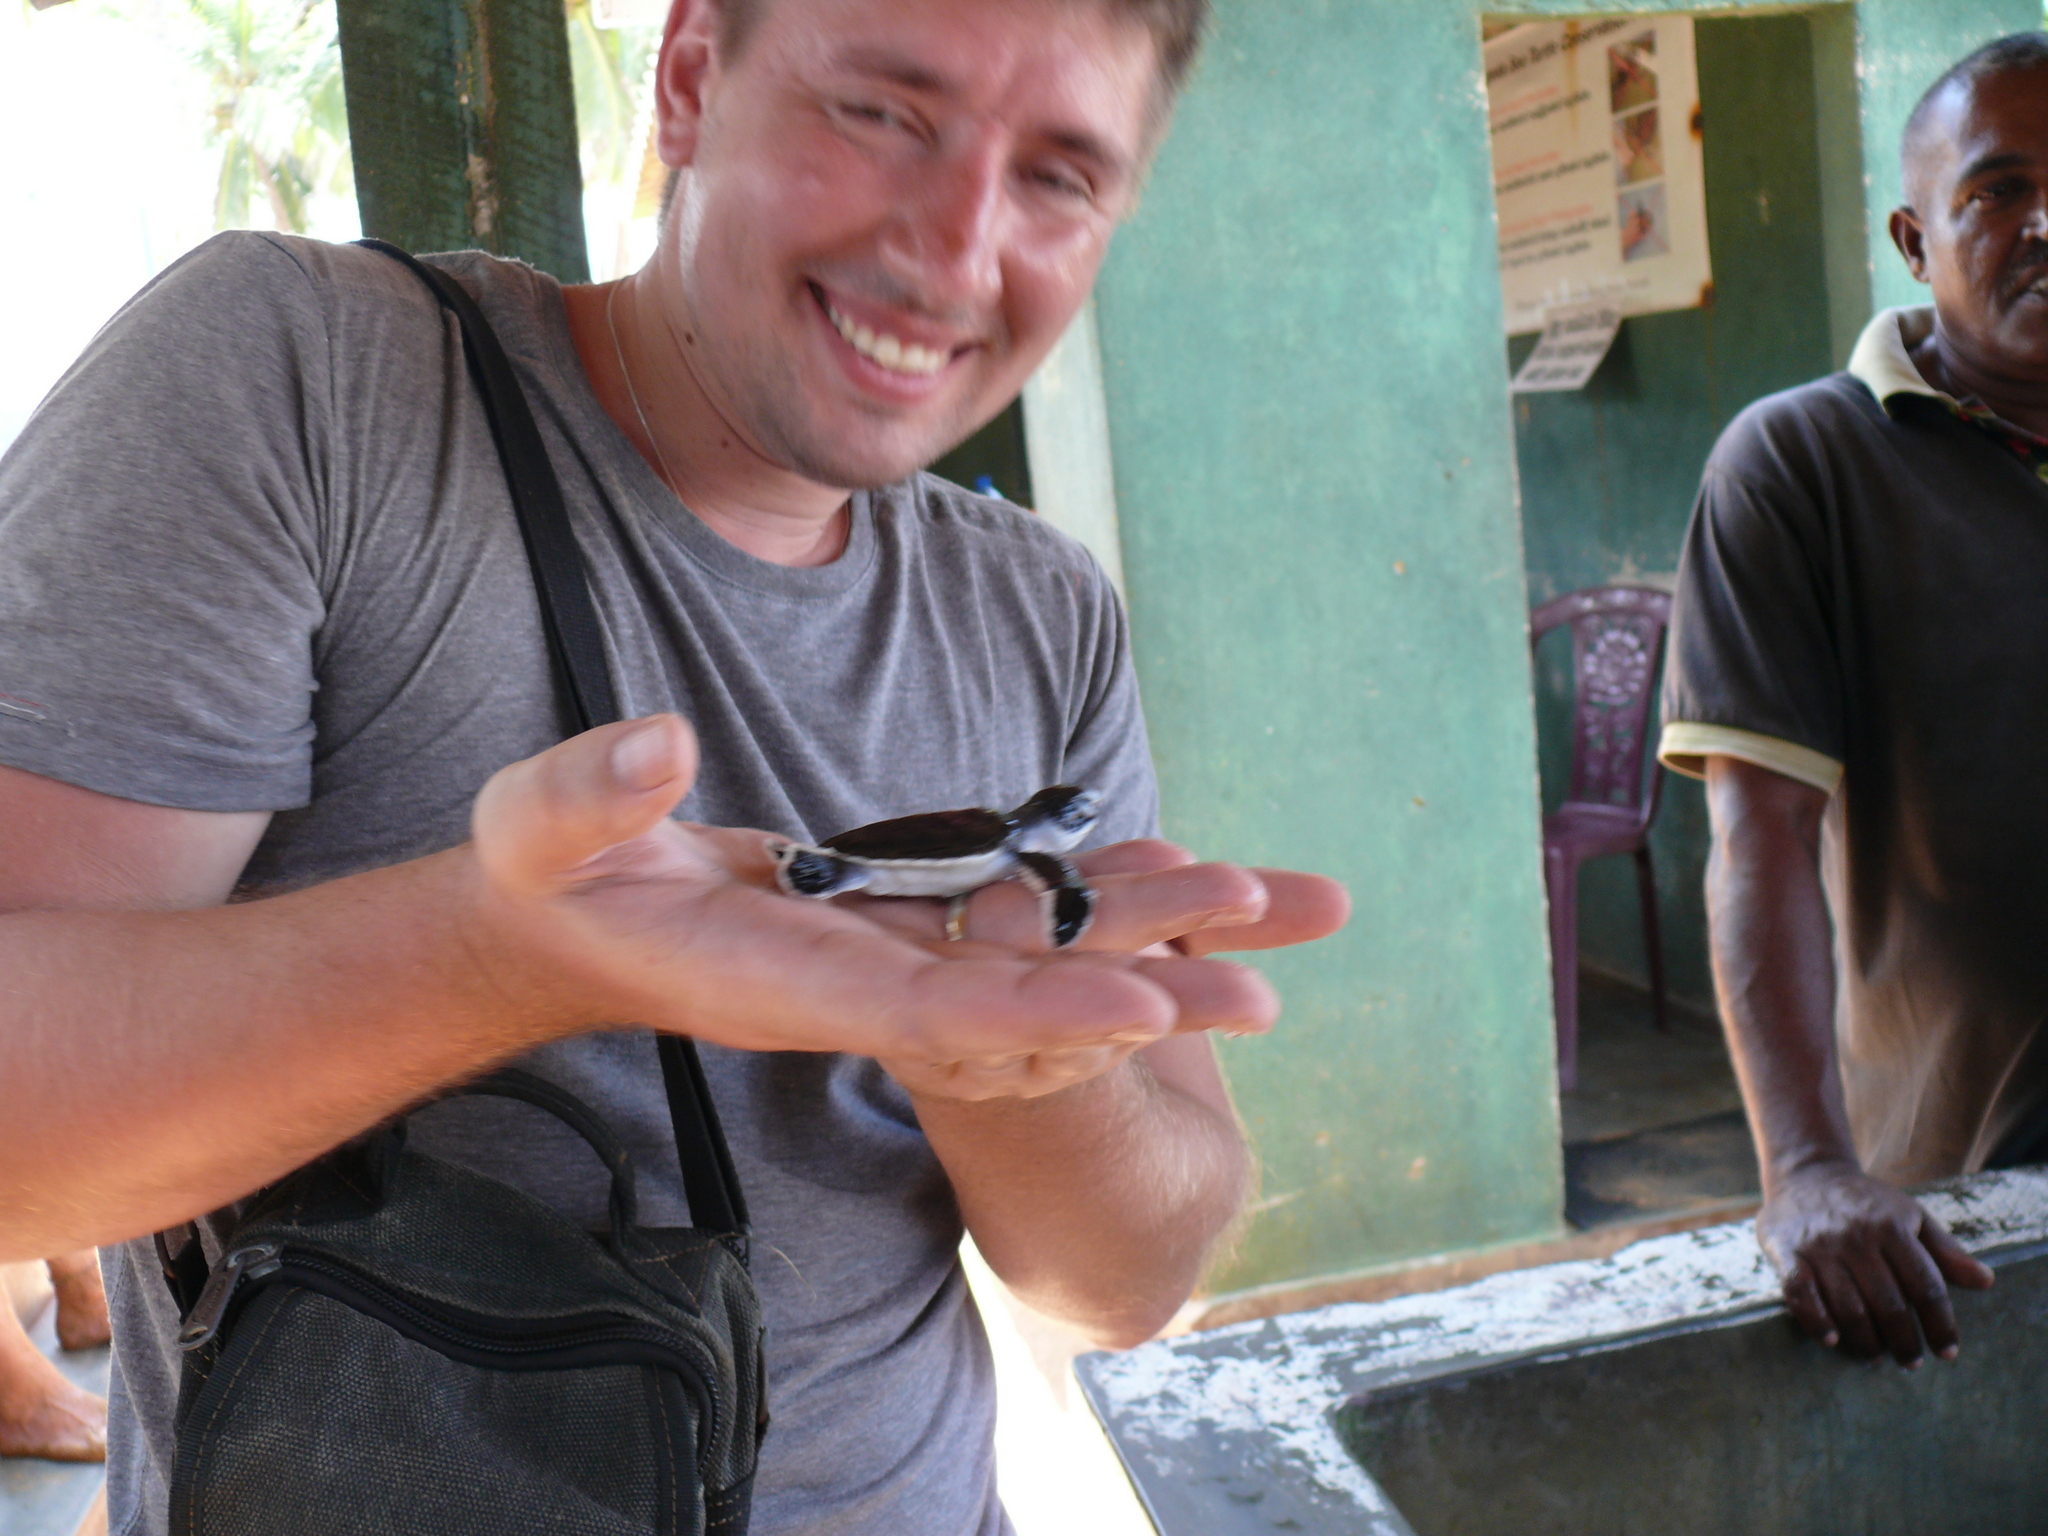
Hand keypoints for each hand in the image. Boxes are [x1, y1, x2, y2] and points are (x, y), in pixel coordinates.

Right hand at [469, 716, 1346, 1099]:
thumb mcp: (544, 822)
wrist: (573, 919)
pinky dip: (1102, 903)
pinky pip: (1022, 920)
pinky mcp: (904, 925)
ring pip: (1043, 960)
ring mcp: (893, 961)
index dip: (1037, 1007)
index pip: (929, 1008)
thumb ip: (594, 793)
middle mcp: (863, 989)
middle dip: (1142, 996)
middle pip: (1023, 1004)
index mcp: (788, 980)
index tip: (1143, 1005)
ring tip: (1278, 924)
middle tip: (1270, 994)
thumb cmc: (550, 869)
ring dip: (1158, 949)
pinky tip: (1184, 882)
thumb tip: (660, 746)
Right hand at [1758, 1161, 1993, 1364]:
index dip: (1940, 1325)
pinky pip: (1800, 1293)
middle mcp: (1857, 1236)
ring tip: (1874, 1355)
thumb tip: (1986, 1282)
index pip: (1926, 1286)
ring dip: (1865, 1340)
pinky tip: (1832, 1340)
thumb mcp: (1912, 1217)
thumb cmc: (1867, 1204)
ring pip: (1847, 1306)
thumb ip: (1946, 1252)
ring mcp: (1820, 1245)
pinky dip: (1817, 1321)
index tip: (1947, 1352)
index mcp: (1892, 1228)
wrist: (1807, 1174)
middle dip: (1903, 1341)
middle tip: (1910, 1361)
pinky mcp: (1785, 1250)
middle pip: (1889, 1303)